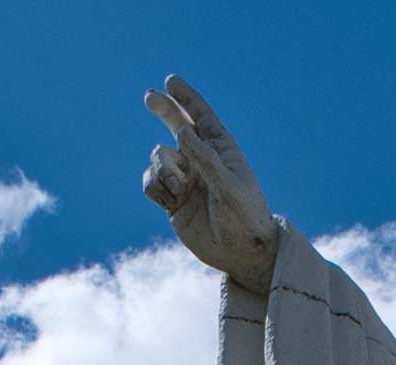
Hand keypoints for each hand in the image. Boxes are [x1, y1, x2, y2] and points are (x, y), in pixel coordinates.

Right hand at [143, 75, 277, 292]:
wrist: (241, 253)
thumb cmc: (245, 218)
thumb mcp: (229, 188)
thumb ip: (206, 160)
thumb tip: (182, 133)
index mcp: (223, 152)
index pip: (203, 118)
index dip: (187, 98)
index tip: (171, 80)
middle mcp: (203, 161)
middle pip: (177, 126)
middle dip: (165, 110)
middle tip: (150, 98)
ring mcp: (187, 179)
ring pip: (159, 158)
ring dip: (163, 170)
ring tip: (180, 189)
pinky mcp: (173, 199)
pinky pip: (151, 182)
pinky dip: (155, 188)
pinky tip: (171, 201)